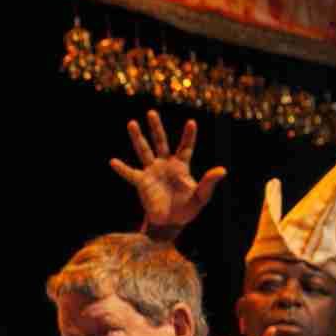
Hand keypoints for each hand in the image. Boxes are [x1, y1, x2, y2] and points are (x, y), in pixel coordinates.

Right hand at [109, 110, 225, 237]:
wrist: (170, 223)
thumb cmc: (187, 209)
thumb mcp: (201, 197)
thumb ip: (209, 183)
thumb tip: (222, 170)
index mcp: (181, 166)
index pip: (185, 147)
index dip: (188, 136)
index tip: (191, 122)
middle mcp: (165, 165)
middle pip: (160, 142)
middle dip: (156, 128)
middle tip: (151, 112)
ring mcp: (152, 172)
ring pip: (144, 151)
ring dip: (138, 137)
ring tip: (132, 123)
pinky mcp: (142, 183)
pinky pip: (130, 174)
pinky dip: (122, 169)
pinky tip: (113, 162)